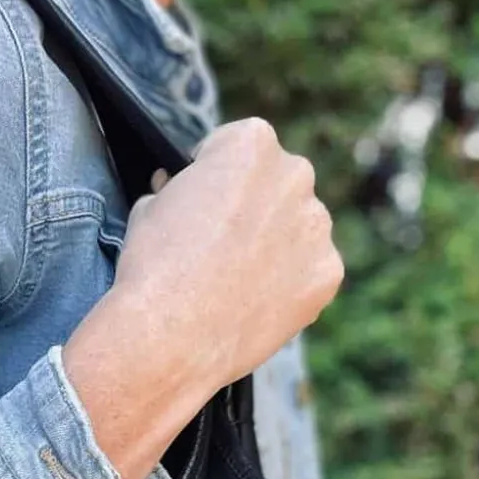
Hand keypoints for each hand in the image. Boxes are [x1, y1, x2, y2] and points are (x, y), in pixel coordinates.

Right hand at [114, 118, 344, 398]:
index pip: (239, 148)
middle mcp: (295, 174)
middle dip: (256, 209)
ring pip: (299, 229)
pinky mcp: (327, 274)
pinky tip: (256, 305)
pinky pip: (311, 273)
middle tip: (223, 247)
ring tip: (238, 282)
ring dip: (277, 246)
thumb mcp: (151, 206)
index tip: (202, 204)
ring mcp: (317, 226)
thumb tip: (176, 191)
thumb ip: (179, 189)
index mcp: (251, 142)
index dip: (215, 178)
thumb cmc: (153, 268)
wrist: (170, 336)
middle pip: (278, 184)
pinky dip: (290, 287)